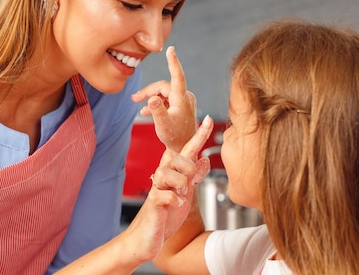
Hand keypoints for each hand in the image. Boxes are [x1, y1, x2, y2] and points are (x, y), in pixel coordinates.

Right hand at [122, 116, 212, 259]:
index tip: (210, 120)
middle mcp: (164, 176)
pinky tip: (176, 206)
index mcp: (174, 172)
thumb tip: (204, 158)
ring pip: (168, 172)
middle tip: (187, 185)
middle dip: (186, 168)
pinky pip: (164, 194)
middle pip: (175, 155)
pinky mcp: (152, 203)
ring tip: (180, 197)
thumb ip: (194, 176)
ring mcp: (157, 188)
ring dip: (180, 186)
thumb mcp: (185, 193)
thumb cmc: (165, 215)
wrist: (147, 238)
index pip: (187, 149)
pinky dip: (174, 201)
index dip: (199, 135)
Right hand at [131, 46, 196, 150]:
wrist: (184, 147)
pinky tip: (147, 111)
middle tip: (134, 99)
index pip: (177, 76)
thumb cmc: (174, 138)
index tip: (171, 49)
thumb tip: (151, 99)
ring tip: (141, 109)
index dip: (173, 62)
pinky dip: (157, 103)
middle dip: (148, 92)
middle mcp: (185, 97)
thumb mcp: (163, 126)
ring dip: (151, 98)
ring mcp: (184, 100)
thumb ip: (157, 111)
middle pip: (163, 87)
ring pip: (164, 92)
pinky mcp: (182, 104)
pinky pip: (167, 98)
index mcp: (182, 99)